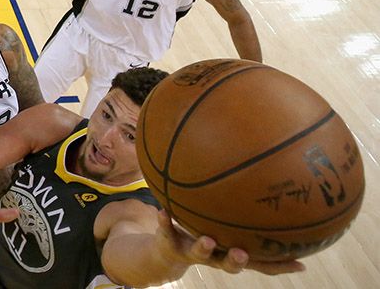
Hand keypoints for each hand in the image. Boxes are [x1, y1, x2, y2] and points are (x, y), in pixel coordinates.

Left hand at [155, 211, 304, 274]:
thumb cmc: (206, 237)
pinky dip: (165, 221)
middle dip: (236, 261)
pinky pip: (166, 230)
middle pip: (228, 264)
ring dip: (203, 247)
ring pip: (199, 253)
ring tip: (207, 239)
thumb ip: (248, 219)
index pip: (260, 263)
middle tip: (242, 253)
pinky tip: (162, 210)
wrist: (166, 254)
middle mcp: (214, 257)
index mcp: (231, 253)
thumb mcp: (227, 231)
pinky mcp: (169, 242)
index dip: (279, 266)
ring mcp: (191, 252)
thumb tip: (283, 197)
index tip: (300, 263)